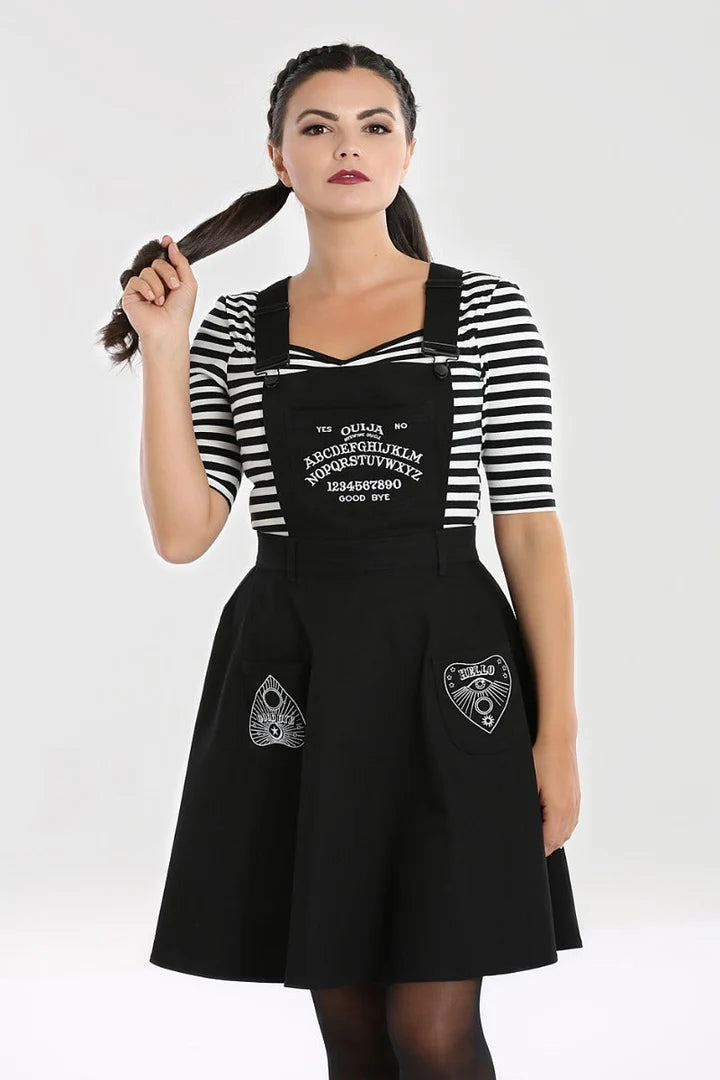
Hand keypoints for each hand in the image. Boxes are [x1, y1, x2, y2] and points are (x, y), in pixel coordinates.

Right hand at [121, 235, 197, 342]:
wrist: (169, 328)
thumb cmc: (180, 311)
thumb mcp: (188, 283)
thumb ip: (181, 262)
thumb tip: (171, 245)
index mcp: (168, 280)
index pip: (164, 259)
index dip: (165, 248)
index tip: (167, 240)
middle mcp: (155, 283)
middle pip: (157, 262)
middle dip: (168, 272)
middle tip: (173, 287)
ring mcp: (142, 289)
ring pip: (147, 271)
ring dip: (158, 285)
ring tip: (161, 301)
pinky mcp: (131, 295)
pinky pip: (136, 280)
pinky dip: (146, 288)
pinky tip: (151, 300)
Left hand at [532, 734, 580, 855]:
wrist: (558, 738)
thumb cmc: (541, 757)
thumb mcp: (527, 784)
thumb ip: (526, 808)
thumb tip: (519, 823)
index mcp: (559, 809)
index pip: (549, 842)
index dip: (537, 850)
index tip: (525, 853)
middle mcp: (571, 809)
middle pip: (559, 840)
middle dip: (545, 846)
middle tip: (527, 847)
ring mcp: (575, 802)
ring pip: (567, 831)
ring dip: (554, 837)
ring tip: (537, 837)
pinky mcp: (575, 795)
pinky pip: (571, 820)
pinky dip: (562, 827)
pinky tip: (550, 823)